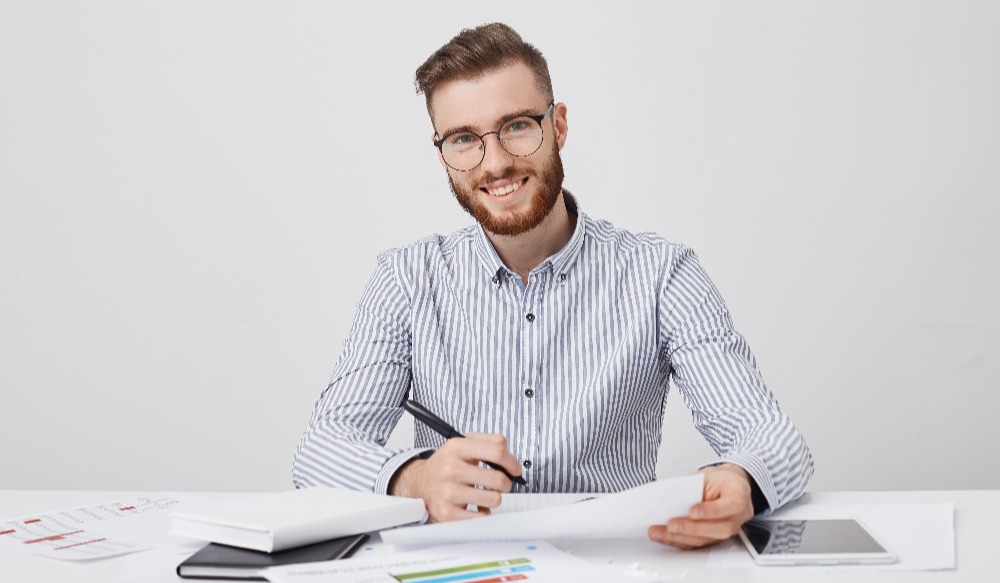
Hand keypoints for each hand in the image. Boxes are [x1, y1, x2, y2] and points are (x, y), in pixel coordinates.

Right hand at [388, 432, 522, 521]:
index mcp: (457, 447)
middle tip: (501, 484)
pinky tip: (477, 505)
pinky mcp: (448, 513)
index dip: (512, 461)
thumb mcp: (461, 444)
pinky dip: (484, 512)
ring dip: (495, 498)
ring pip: (494, 499)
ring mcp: (448, 492)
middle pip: (499, 479)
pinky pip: (482, 516)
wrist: (419, 484)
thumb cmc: (446, 465)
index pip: (497, 450)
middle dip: (506, 483)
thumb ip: (488, 442)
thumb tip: (510, 456)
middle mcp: (451, 469)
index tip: (514, 469)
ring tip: (486, 494)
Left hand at [647, 464, 754, 548]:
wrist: (727, 485)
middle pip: (720, 528)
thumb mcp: (706, 476)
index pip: (732, 505)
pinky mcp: (716, 538)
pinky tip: (664, 536)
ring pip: (708, 540)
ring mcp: (729, 529)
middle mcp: (739, 515)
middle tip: (671, 525)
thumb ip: (692, 487)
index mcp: (739, 493)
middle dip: (692, 529)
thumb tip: (669, 498)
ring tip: (659, 532)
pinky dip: (679, 540)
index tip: (692, 511)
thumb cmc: (718, 480)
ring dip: (680, 538)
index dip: (712, 511)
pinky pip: (699, 543)